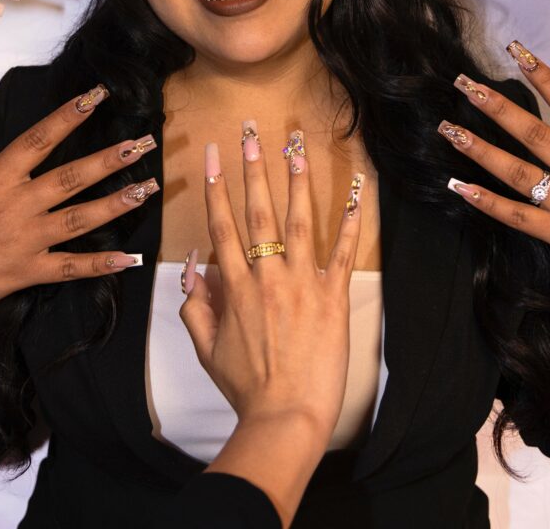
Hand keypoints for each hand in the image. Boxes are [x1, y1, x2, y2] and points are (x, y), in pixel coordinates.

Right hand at [0, 87, 157, 325]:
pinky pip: (70, 267)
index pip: (40, 138)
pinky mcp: (27, 271)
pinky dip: (100, 264)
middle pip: (72, 176)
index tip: (97, 95)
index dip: (70, 114)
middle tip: (145, 143)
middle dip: (111, 158)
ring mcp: (25, 240)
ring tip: (149, 188)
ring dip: (117, 203)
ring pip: (80, 218)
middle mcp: (17, 205)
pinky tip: (128, 257)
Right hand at [180, 130, 362, 440]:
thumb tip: (193, 269)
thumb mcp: (206, 348)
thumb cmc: (246, 386)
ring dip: (296, 180)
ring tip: (297, 145)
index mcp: (233, 287)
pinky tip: (356, 191)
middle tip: (251, 132)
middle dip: (253, 167)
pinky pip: (342, 251)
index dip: (215, 185)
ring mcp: (302, 283)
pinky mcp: (333, 296)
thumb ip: (195, 306)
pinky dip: (350, 220)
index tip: (211, 154)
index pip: (222, 224)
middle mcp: (266, 276)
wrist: (285, 418)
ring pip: (298, 220)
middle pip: (257, 211)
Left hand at [440, 56, 549, 318]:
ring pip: (516, 172)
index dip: (543, 77)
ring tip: (450, 130)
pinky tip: (460, 186)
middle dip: (497, 107)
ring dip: (480, 150)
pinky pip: (516, 216)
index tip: (518, 53)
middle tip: (465, 86)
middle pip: (534, 134)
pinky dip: (487, 201)